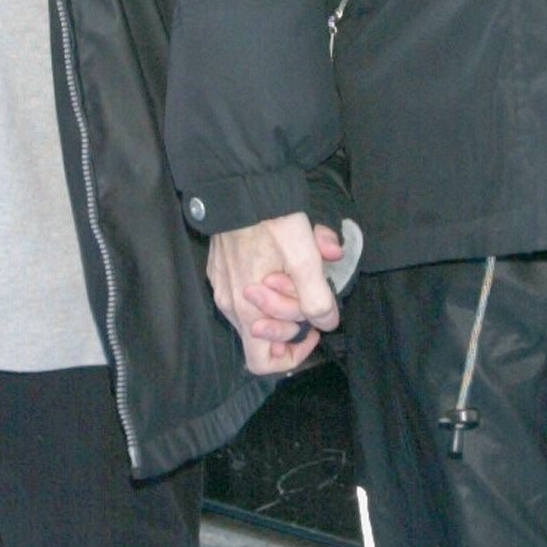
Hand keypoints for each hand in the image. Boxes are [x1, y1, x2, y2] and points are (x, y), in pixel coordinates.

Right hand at [207, 213, 343, 372]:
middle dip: (291, 323)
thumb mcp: (304, 258)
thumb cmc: (271, 220)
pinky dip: (267, 287)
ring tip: (297, 272)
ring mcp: (221, 287)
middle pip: (263, 337)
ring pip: (255, 314)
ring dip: (282, 302)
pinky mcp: (219, 270)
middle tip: (309, 296)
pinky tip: (281, 261)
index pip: (263, 362)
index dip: (292, 355)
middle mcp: (229, 304)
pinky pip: (244, 293)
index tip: (312, 330)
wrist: (238, 185)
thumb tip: (328, 321)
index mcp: (247, 309)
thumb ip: (317, 296)